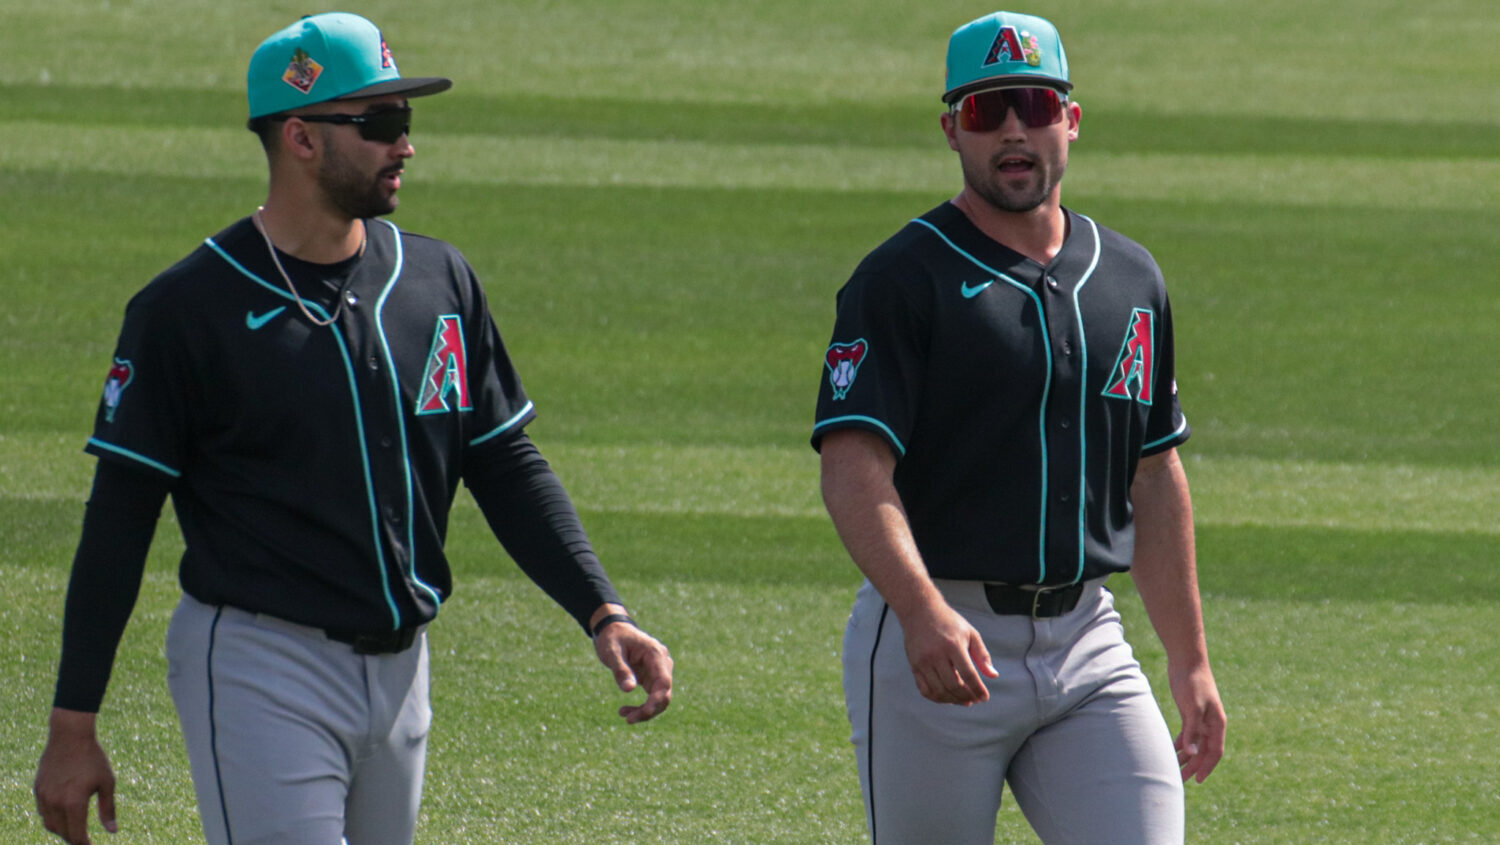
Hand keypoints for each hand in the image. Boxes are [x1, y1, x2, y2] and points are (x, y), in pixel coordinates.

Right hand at [34, 709, 117, 844]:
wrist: (70, 735)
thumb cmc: (93, 758)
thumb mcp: (107, 782)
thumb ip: (108, 808)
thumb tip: (112, 831)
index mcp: (74, 803)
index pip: (77, 834)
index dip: (84, 844)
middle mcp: (55, 802)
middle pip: (62, 832)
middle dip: (74, 839)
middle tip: (84, 840)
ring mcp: (44, 796)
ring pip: (50, 824)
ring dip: (62, 830)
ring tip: (75, 829)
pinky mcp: (38, 789)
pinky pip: (43, 811)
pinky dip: (53, 818)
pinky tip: (64, 814)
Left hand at [593, 621, 672, 723]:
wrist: (613, 630)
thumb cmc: (612, 638)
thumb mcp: (611, 652)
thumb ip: (621, 670)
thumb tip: (629, 690)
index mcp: (655, 653)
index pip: (663, 681)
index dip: (657, 699)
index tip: (645, 712)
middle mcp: (662, 663)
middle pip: (664, 693)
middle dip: (649, 710)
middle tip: (628, 719)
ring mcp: (659, 671)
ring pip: (660, 698)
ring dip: (645, 711)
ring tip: (623, 715)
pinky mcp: (653, 678)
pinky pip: (653, 697)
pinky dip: (642, 707)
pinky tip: (624, 711)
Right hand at [901, 603, 998, 705]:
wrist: (920, 611)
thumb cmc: (948, 622)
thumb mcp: (970, 633)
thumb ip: (982, 655)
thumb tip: (993, 676)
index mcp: (953, 645)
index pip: (968, 675)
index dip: (978, 689)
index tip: (985, 697)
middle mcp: (936, 655)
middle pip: (953, 686)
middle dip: (967, 697)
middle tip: (975, 700)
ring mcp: (923, 662)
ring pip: (939, 691)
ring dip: (953, 700)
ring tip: (964, 701)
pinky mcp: (914, 666)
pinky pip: (925, 690)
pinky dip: (937, 698)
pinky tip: (947, 697)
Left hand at [1169, 662, 1225, 782]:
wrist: (1186, 660)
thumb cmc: (1192, 682)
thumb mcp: (1192, 708)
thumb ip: (1192, 731)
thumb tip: (1191, 754)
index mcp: (1217, 723)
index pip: (1215, 751)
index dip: (1207, 767)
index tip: (1197, 780)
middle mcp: (1211, 723)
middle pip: (1204, 750)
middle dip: (1194, 766)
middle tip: (1180, 779)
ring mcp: (1200, 718)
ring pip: (1195, 743)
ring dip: (1186, 756)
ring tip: (1174, 769)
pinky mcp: (1190, 712)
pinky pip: (1188, 733)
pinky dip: (1181, 743)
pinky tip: (1172, 750)